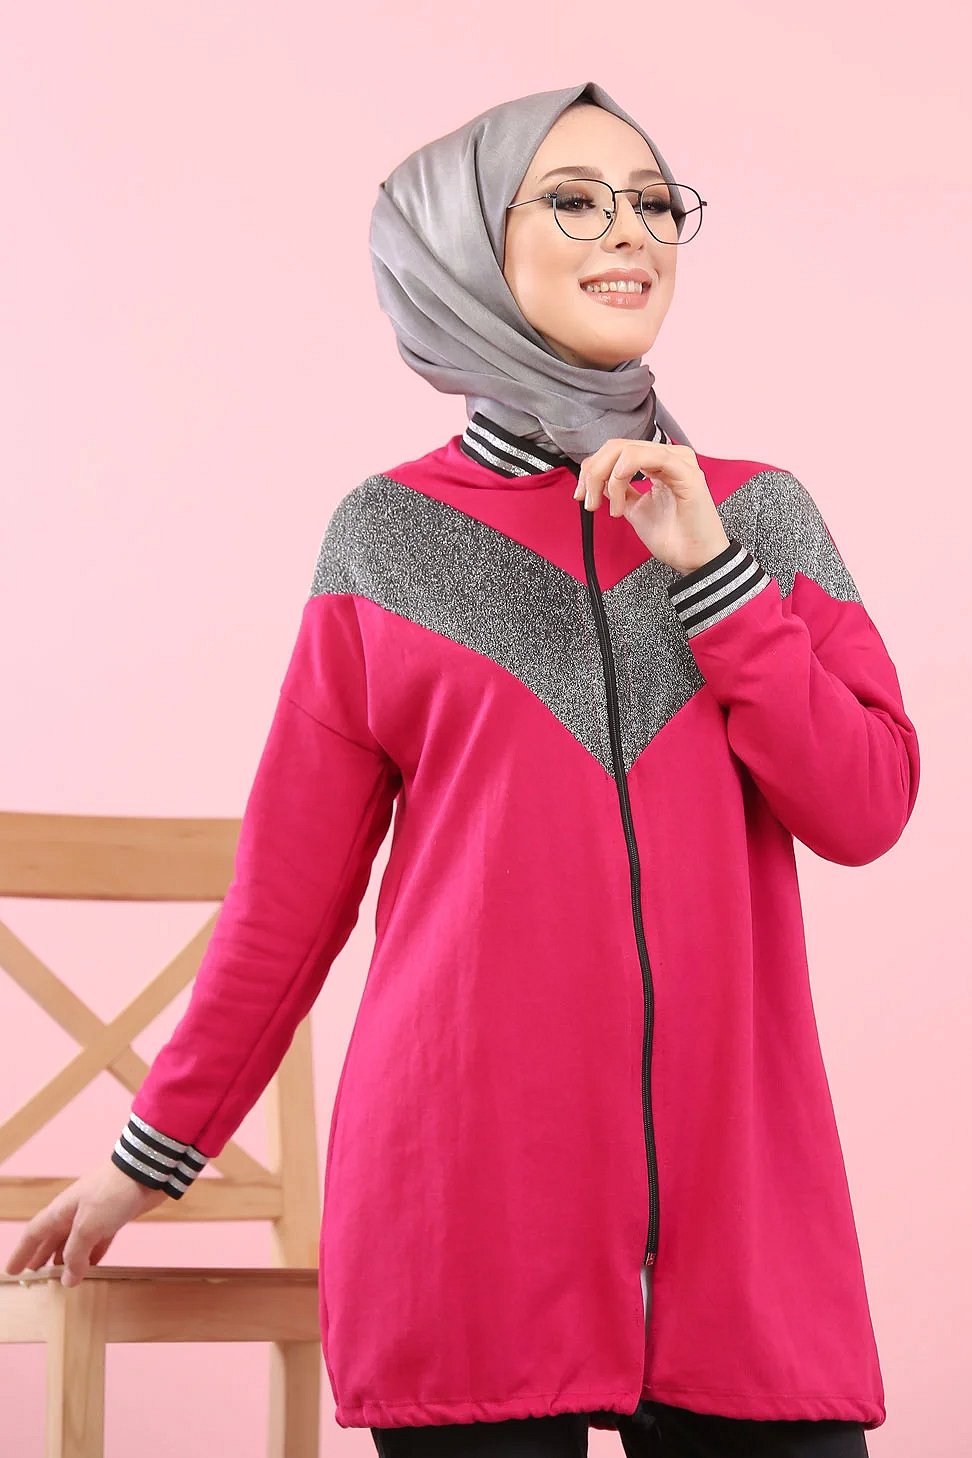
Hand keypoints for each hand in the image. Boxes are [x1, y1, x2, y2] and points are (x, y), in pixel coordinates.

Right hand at [4, 1160, 169, 1287]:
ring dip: (66, 1259)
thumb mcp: (88, 1227)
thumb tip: (67, 1280)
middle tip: (33, 1278)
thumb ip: (75, 1254)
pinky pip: (97, 1241)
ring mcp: (94, 1214)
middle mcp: (74, 1212)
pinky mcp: (114, 1218)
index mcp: (61, 1211)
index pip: (34, 1233)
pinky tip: (91, 1267)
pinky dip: (91, 1256)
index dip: (22, 1253)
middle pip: (52, 1239)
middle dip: (41, 1258)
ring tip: (61, 1278)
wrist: (147, 1171)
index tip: (11, 1271)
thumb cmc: (111, 1193)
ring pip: (74, 1242)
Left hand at [572, 439, 730, 575]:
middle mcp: (669, 457)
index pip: (617, 450)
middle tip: (588, 500)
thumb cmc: (673, 537)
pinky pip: (649, 457)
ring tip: (611, 507)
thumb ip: (618, 491)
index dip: (592, 469)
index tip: (580, 494)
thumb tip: (597, 481)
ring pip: (627, 449)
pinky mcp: (686, 473)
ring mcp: (678, 462)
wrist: (694, 559)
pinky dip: (625, 472)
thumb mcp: (634, 509)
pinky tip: (619, 494)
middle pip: (617, 446)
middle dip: (594, 473)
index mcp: (658, 462)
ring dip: (607, 477)